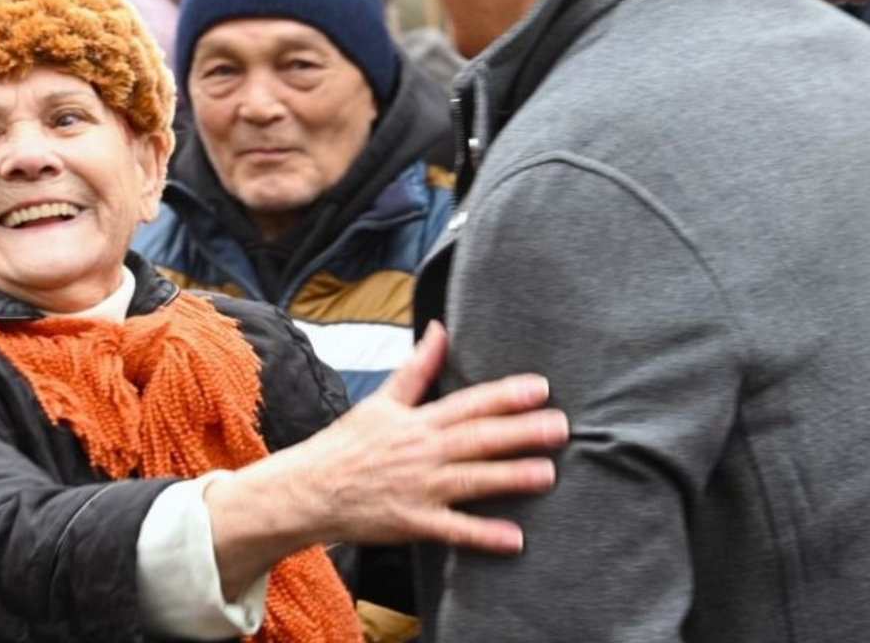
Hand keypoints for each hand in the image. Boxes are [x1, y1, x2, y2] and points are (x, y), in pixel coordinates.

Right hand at [204, 322, 566, 596]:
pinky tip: (514, 539)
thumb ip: (417, 368)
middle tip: (561, 428)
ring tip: (547, 474)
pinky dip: (482, 535)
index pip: (468, 403)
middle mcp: (422, 452)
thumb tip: (439, 329)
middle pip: (477, 439)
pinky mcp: (412, 522)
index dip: (505, 395)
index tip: (540, 388)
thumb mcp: (382, 401)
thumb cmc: (348, 444)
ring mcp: (418, 488)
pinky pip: (452, 530)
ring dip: (509, 478)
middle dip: (520, 432)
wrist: (309, 488)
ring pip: (471, 481)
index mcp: (417, 421)